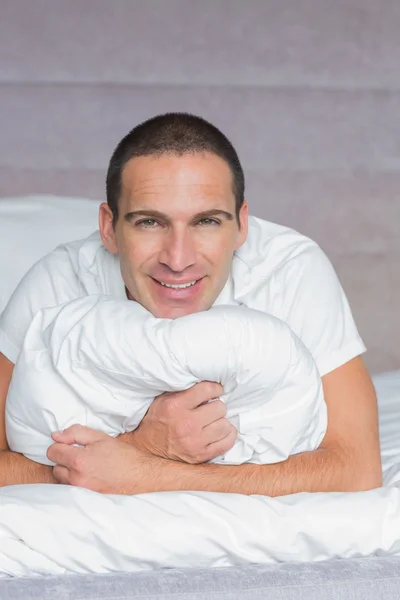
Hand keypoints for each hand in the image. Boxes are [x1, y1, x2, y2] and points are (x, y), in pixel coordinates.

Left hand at [47, 425, 166, 493]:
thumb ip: (75, 433)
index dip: (61, 444)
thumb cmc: (122, 454)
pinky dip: (76, 480)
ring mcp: (80, 490)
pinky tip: (90, 474)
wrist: (140, 475)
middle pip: (55, 466)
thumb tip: (55, 436)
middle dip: (64, 458)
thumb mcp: (100, 437)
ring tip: (87, 464)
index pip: (52, 451)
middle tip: (82, 453)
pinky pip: (71, 487)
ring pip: (61, 478)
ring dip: (69, 470)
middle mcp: (76, 478)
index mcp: (79, 460)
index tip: (72, 443)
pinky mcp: (85, 497)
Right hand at [123, 381, 236, 463]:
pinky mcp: (201, 456)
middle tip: (210, 409)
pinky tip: (218, 432)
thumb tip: (209, 382)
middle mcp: (186, 425)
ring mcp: (194, 442)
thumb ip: (185, 390)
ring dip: (221, 422)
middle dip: (216, 406)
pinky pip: (227, 442)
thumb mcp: (164, 399)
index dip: (215, 388)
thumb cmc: (157, 419)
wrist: (146, 447)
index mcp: (176, 406)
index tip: (216, 391)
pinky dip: (226, 436)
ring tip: (213, 421)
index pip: (207, 390)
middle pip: (220, 408)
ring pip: (225, 425)